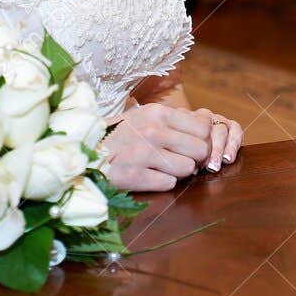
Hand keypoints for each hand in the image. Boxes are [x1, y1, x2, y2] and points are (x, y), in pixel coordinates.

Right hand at [100, 103, 237, 191]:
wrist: (85, 152)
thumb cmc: (122, 135)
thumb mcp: (147, 116)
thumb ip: (177, 120)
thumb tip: (209, 128)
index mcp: (158, 113)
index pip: (203, 128)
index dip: (202, 140)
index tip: (192, 146)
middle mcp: (152, 131)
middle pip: (200, 150)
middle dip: (194, 158)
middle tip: (180, 159)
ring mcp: (142, 154)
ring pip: (187, 168)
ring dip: (179, 172)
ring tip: (163, 167)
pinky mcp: (132, 176)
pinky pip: (168, 183)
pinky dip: (162, 182)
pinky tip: (150, 175)